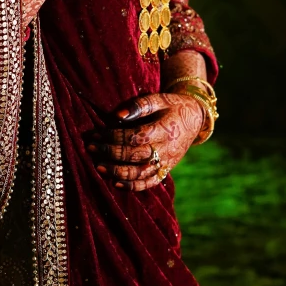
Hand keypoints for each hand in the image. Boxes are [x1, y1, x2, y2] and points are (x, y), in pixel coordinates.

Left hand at [88, 93, 204, 191]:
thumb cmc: (172, 106)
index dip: (113, 137)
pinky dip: (133, 186)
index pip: (134, 137)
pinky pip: (150, 183)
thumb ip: (139, 106)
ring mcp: (166, 162)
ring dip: (117, 172)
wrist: (195, 119)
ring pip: (140, 173)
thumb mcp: (159, 99)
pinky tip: (116, 184)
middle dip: (110, 153)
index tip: (95, 135)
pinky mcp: (166, 170)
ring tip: (98, 167)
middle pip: (134, 156)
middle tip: (90, 148)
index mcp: (164, 130)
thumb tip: (117, 116)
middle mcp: (166, 149)